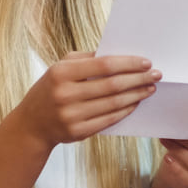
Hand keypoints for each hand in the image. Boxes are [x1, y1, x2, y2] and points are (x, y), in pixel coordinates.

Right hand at [13, 51, 159, 148]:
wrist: (31, 125)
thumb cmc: (51, 89)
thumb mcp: (60, 68)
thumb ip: (86, 59)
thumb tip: (120, 55)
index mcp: (61, 73)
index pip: (103, 65)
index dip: (128, 63)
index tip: (146, 62)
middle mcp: (65, 94)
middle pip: (112, 85)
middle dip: (138, 79)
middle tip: (155, 75)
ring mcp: (71, 115)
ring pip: (114, 103)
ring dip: (136, 95)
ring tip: (149, 88)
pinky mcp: (78, 132)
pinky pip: (109, 119)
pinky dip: (125, 110)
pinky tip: (135, 102)